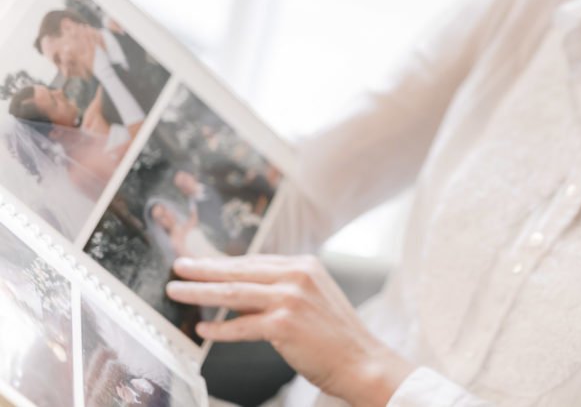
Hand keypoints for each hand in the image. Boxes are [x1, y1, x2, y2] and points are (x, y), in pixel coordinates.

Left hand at [166, 255, 414, 405]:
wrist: (362, 361)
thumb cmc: (337, 336)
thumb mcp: (313, 299)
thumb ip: (282, 290)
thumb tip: (239, 293)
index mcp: (304, 265)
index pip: (254, 260)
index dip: (223, 262)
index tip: (201, 263)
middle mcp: (297, 276)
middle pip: (239, 270)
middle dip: (204, 269)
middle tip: (178, 267)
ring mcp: (291, 299)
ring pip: (234, 293)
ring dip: (200, 292)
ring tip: (177, 291)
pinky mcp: (285, 324)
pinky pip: (243, 325)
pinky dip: (220, 328)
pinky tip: (203, 328)